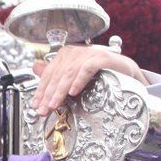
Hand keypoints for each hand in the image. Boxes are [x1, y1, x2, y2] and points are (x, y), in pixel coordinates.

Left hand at [31, 45, 147, 115]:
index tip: (36, 105)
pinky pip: (87, 69)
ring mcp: (89, 53)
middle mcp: (75, 51)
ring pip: (69, 73)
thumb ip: (55, 73)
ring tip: (54, 104)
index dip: (41, 90)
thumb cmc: (99, 73)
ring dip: (60, 91)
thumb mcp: (74, 74)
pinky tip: (73, 92)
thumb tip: (35, 68)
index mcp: (66, 54)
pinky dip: (79, 81)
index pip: (49, 73)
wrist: (125, 71)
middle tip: (43, 109)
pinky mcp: (102, 58)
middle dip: (48, 94)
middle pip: (57, 74)